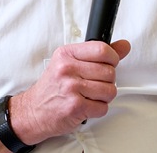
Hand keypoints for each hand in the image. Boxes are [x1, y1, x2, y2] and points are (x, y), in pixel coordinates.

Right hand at [9, 39, 130, 144]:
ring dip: (104, 97)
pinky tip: (86, 106)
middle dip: (108, 81)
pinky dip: (98, 109)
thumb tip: (124, 46)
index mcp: (67, 54)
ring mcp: (71, 88)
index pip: (102, 50)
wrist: (32, 111)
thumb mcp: (70, 62)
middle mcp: (67, 69)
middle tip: (95, 84)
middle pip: (109, 72)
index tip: (110, 64)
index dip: (113, 58)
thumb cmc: (53, 87)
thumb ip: (98, 54)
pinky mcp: (75, 107)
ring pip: (110, 90)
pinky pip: (103, 107)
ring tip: (90, 96)